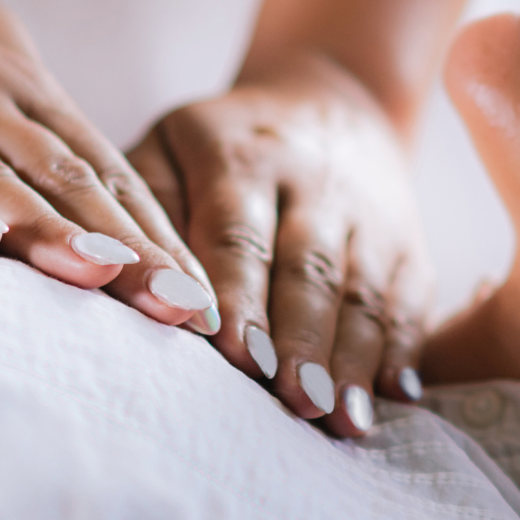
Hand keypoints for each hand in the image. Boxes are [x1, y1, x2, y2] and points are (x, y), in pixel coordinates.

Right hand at [0, 0, 216, 327]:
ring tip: (112, 278)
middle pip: (64, 176)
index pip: (99, 161)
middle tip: (183, 307)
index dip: (153, 227)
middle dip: (130, 247)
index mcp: (10, 74)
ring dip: (54, 232)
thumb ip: (28, 113)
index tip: (200, 288)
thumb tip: (97, 181)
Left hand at [128, 54, 430, 435]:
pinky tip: (394, 396)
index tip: (235, 353)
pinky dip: (406, 349)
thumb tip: (109, 281)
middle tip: (296, 401)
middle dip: (304, 338)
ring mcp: (369, 212)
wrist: (331, 98)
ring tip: (343, 422)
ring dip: (356, 358)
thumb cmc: (219, 148)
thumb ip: (139, 212)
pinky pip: (411, 298)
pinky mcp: (409, 242)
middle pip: (310, 267)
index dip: (238, 294)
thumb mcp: (169, 147)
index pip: (238, 231)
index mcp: (240, 155)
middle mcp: (312, 181)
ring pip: (365, 290)